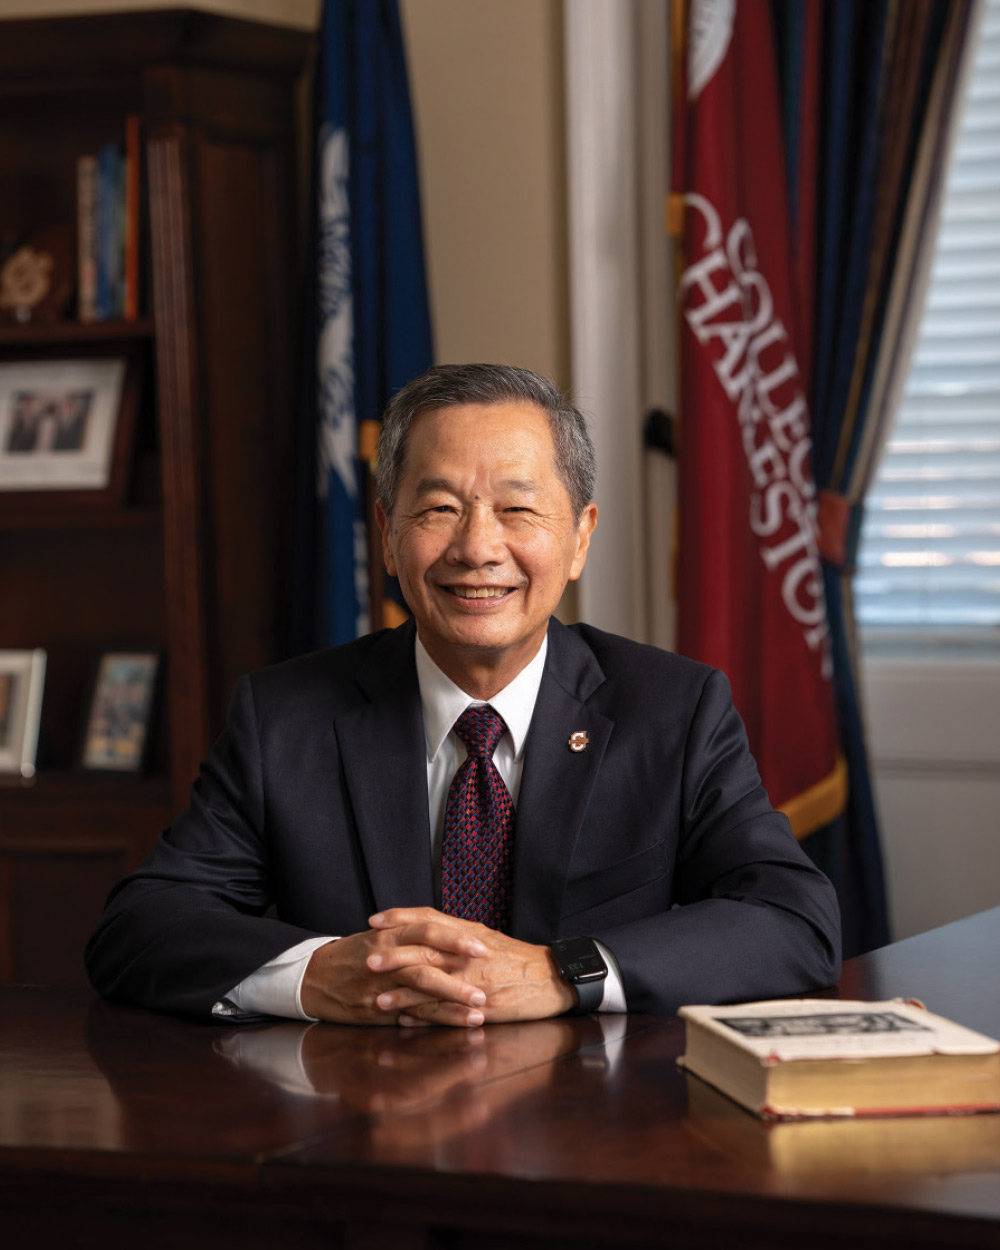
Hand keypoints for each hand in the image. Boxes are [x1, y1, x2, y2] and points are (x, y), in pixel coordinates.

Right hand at [299, 915, 492, 1025]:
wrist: (313, 978)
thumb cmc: (353, 956)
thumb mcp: (379, 937)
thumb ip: (411, 937)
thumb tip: (451, 937)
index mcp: (389, 932)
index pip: (427, 928)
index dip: (455, 937)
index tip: (482, 945)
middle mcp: (386, 954)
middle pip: (428, 955)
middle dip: (461, 966)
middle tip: (489, 973)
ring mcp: (381, 982)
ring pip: (421, 985)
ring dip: (454, 994)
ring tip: (480, 1004)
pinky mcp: (378, 1007)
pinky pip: (412, 1012)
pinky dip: (438, 1017)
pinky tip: (459, 1022)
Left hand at [367, 907, 577, 1025]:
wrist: (552, 979)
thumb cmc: (519, 959)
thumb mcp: (487, 939)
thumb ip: (457, 936)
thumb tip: (428, 933)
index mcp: (468, 933)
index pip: (428, 919)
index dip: (399, 918)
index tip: (374, 921)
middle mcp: (468, 954)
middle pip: (424, 950)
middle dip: (393, 955)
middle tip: (366, 959)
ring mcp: (473, 981)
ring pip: (431, 984)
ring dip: (401, 993)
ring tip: (376, 999)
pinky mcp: (479, 1005)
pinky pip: (445, 1011)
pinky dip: (422, 1016)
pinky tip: (405, 1020)